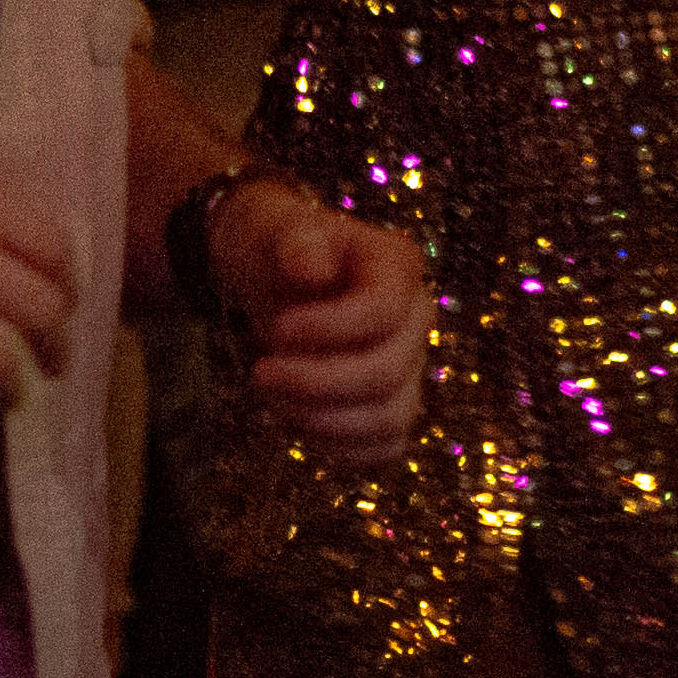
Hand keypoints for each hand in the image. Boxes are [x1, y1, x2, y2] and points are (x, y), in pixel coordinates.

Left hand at [210, 179, 429, 464]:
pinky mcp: (393, 403)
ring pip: (390, 419)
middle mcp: (416, 319)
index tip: (278, 330)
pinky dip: (341, 447)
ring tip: (274, 397)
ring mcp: (410, 366)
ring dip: (323, 420)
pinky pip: (385, 447)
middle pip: (386, 373)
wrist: (274, 273)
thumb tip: (312, 269)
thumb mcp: (281, 230)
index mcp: (398, 267)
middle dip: (315, 383)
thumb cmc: (280, 246)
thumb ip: (298, 242)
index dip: (329, 331)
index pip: (383, 313)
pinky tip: (298, 421)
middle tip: (261, 373)